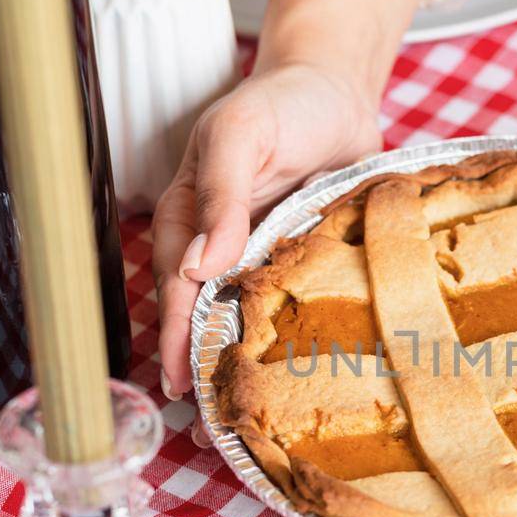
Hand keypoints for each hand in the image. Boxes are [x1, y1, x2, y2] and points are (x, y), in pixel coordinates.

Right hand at [153, 63, 379, 398]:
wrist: (341, 89)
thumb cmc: (283, 102)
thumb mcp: (242, 133)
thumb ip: (222, 195)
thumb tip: (200, 266)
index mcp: (191, 219)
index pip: (177, 289)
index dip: (175, 338)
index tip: (181, 385)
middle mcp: (224, 247)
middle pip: (207, 318)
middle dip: (208, 369)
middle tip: (218, 427)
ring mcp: (266, 259)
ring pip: (251, 322)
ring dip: (251, 368)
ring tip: (255, 425)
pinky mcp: (307, 264)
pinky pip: (298, 308)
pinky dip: (298, 342)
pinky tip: (309, 380)